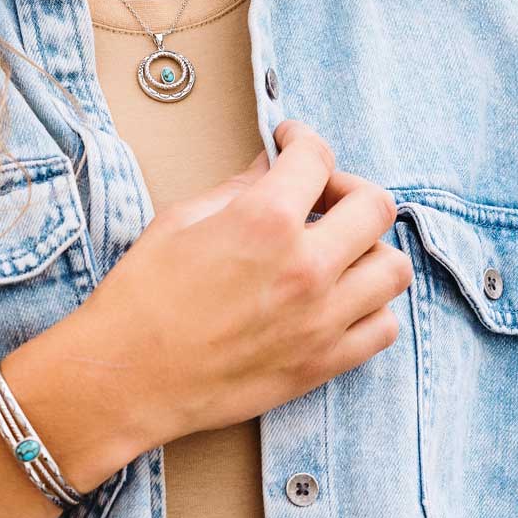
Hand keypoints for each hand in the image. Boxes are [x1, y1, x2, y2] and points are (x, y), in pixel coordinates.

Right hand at [58, 118, 412, 456]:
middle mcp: (305, 268)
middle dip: (347, 186)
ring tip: (335, 249)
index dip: (302, 139)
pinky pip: (383, 326)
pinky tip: (339, 298)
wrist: (126, 378)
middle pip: (374, 205)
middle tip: (318, 194)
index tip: (292, 143)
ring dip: (368, 247)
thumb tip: (269, 166)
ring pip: (392, 267)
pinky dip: (371, 305)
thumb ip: (236, 188)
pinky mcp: (321, 364)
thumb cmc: (140, 300)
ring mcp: (320, 320)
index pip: (315, 159)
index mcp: (264, 222)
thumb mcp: (178, 222)